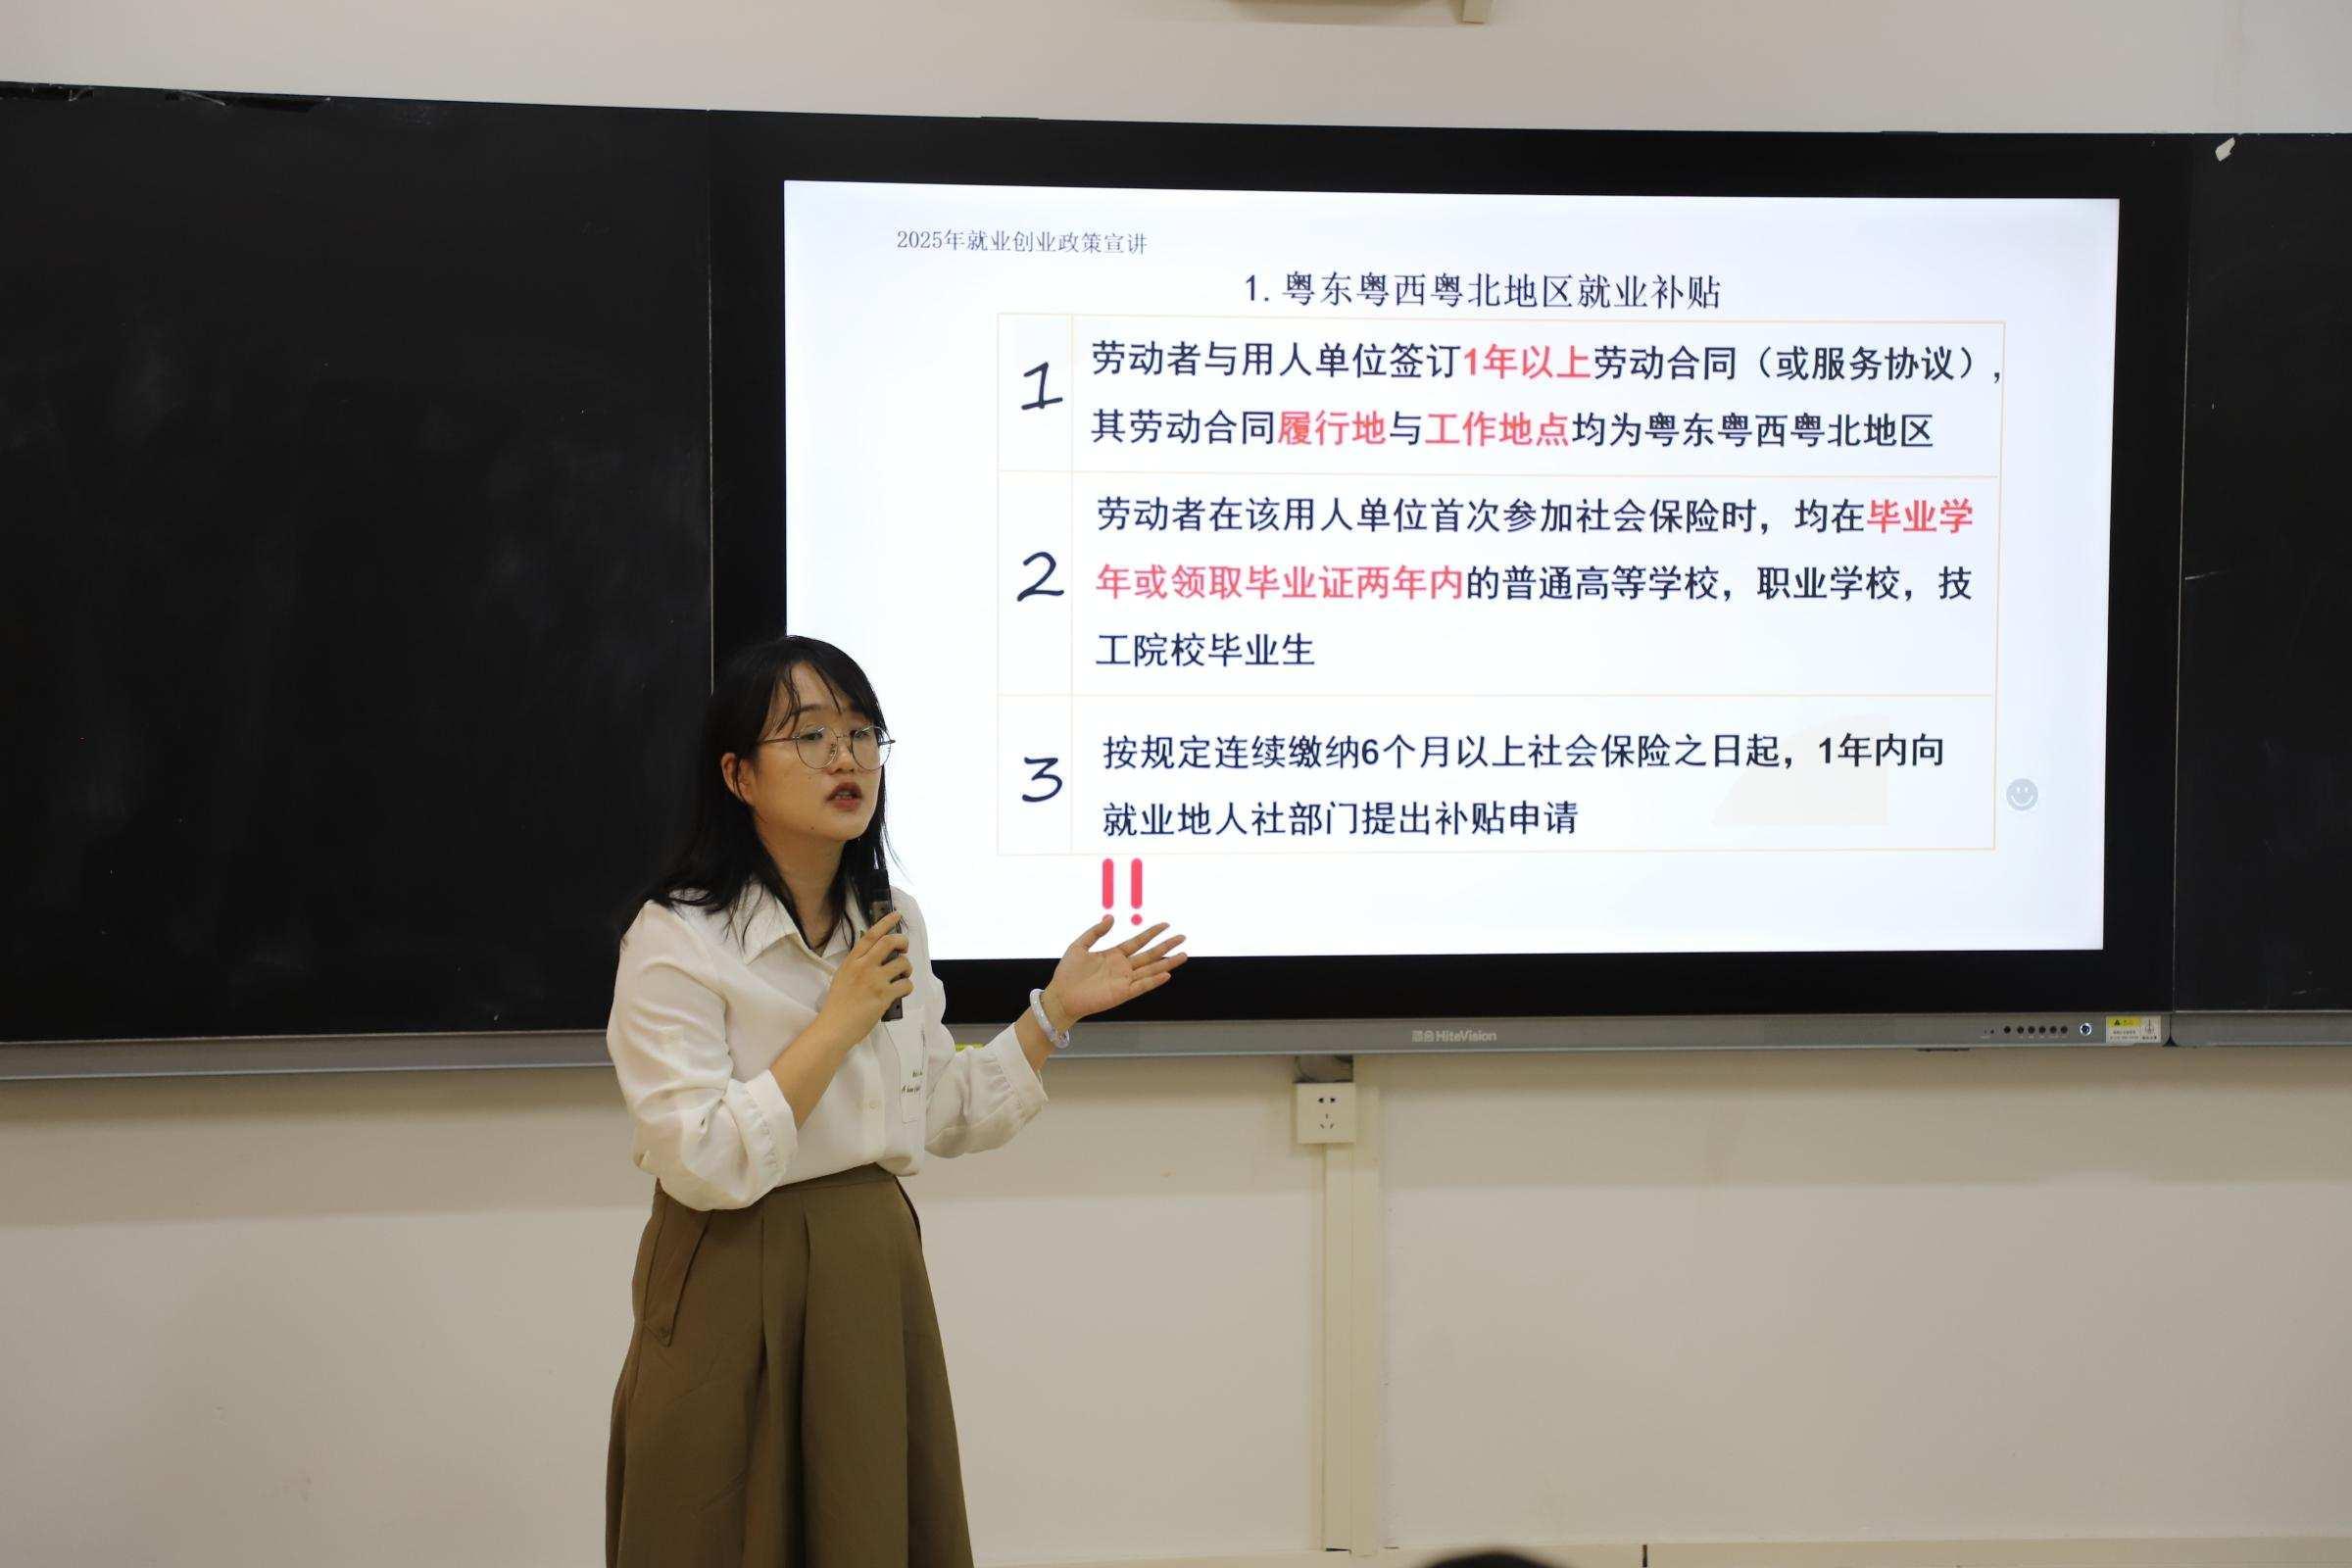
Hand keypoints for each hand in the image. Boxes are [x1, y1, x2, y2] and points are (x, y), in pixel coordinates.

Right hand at [819, 910, 911, 1037]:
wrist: (835, 1026)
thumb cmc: (837, 1004)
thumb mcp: (842, 976)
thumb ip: (856, 964)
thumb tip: (873, 956)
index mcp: (852, 961)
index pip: (871, 935)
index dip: (886, 922)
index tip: (896, 915)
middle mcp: (864, 967)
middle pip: (890, 942)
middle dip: (902, 941)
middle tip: (905, 947)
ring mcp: (875, 980)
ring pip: (902, 963)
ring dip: (907, 967)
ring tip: (903, 975)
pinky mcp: (884, 996)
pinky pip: (906, 984)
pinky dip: (908, 986)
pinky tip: (902, 991)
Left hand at [1045, 917, 1186, 1025]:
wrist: (1061, 996)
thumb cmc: (1067, 973)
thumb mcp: (1079, 946)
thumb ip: (1095, 932)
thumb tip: (1111, 917)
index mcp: (1114, 955)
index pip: (1138, 942)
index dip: (1152, 933)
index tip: (1166, 924)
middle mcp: (1122, 968)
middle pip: (1150, 955)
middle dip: (1166, 946)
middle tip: (1183, 937)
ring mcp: (1124, 981)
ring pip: (1151, 969)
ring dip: (1167, 962)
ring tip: (1184, 954)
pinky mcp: (1122, 994)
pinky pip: (1142, 986)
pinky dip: (1154, 981)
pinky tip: (1167, 974)